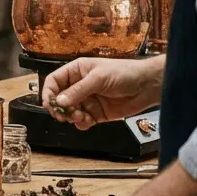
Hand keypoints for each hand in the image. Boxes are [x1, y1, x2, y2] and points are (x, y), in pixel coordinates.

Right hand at [42, 56, 163, 129]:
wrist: (147, 86)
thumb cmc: (123, 73)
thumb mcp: (98, 78)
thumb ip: (78, 91)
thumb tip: (60, 102)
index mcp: (76, 71)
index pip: (54, 81)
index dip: (49, 92)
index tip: (51, 104)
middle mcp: (79, 86)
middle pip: (59, 99)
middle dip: (60, 108)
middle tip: (64, 115)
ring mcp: (88, 100)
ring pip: (69, 112)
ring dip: (71, 116)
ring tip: (80, 116)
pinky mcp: (97, 113)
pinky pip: (82, 121)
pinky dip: (81, 123)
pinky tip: (87, 121)